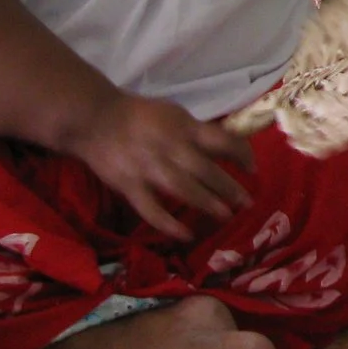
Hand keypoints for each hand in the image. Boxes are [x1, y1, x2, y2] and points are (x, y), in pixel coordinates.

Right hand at [58, 93, 256, 237]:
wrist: (94, 118)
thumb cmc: (139, 115)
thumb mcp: (174, 114)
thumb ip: (196, 132)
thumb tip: (225, 149)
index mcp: (184, 127)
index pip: (222, 141)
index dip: (242, 155)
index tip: (253, 169)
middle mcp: (170, 147)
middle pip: (206, 170)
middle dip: (230, 188)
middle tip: (248, 203)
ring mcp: (149, 168)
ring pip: (184, 190)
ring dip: (208, 204)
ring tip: (226, 216)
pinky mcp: (129, 185)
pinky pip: (152, 210)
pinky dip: (169, 224)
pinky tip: (186, 234)